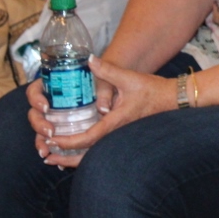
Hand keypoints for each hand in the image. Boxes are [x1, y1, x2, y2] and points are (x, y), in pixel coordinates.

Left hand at [27, 56, 175, 167]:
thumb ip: (107, 69)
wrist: (172, 99)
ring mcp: (119, 138)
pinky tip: (75, 151)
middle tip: (46, 154)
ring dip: (73, 160)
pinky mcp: (121, 136)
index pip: (87, 138)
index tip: (52, 138)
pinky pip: (99, 151)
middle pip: (86, 157)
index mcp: (115, 122)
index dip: (67, 141)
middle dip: (64, 158)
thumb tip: (89, 59)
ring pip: (92, 157)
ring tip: (55, 158)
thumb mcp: (129, 77)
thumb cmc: (152, 89)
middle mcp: (115, 134)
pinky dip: (84, 155)